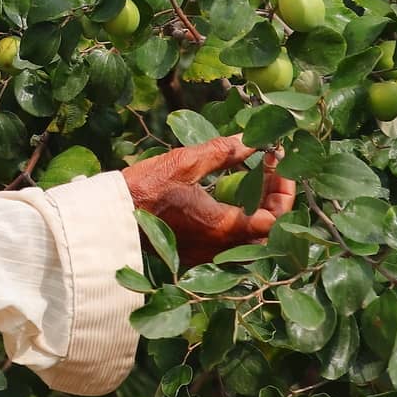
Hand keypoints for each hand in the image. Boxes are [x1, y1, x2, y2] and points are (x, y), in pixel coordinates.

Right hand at [120, 135, 295, 267]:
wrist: (111, 217)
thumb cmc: (146, 187)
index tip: (277, 166)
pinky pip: (232, 245)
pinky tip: (233, 201)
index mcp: (222, 226)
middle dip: (276, 200)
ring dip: (260, 212)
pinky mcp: (196, 256)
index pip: (275, 219)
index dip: (285, 193)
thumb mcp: (185, 161)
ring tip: (257, 183)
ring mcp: (208, 256)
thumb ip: (223, 151)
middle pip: (269, 233)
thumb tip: (253, 140)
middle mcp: (220, 247)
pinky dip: (241, 224)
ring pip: (251, 241)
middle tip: (271, 172)